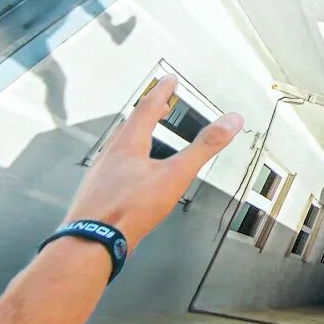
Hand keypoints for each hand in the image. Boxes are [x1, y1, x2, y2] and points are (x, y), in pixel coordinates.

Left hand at [63, 75, 242, 249]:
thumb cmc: (130, 208)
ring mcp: (100, 174)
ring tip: (145, 135)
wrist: (92, 242)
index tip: (169, 80)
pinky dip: (125, 160)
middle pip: (129, 125)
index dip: (161, 92)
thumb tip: (231, 121)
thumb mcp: (175, 175)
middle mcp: (110, 154)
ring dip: (135, 135)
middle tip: (158, 104)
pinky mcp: (96, 194)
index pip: (146, 108)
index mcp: (128, 144)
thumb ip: (203, 147)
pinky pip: (112, 167)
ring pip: (118, 146)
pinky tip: (129, 174)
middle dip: (147, 112)